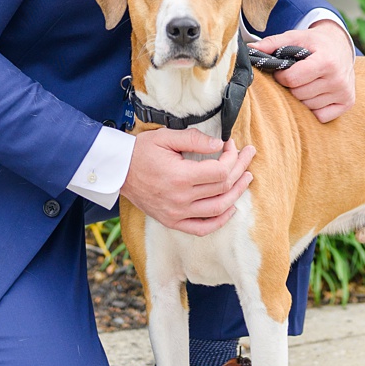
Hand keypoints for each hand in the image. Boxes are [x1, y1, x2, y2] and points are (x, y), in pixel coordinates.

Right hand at [119, 125, 255, 235]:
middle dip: (240, 169)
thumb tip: (219, 144)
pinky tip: (230, 208)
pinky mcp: (173, 221)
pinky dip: (220, 221)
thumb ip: (193, 139)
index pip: (220, 170)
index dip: (233, 157)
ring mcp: (177, 213)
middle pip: (223, 187)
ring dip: (237, 193)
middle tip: (247, 156)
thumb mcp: (165, 137)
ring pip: (219, 208)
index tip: (232, 146)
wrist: (117, 171)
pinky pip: (203, 228)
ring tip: (246, 178)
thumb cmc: (140, 152)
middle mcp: (181, 198)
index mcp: (180, 176)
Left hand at [256, 20, 356, 122]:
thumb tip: (248, 50)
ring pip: (308, 106)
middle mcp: (338, 79)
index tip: (282, 69)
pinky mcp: (348, 103)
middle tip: (295, 75)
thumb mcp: (295, 37)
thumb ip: (272, 44)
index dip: (281, 75)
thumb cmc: (314, 42)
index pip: (291, 79)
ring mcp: (344, 93)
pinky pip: (321, 116)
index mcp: (326, 61)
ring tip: (306, 81)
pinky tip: (315, 93)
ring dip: (301, 96)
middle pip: (298, 94)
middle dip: (290, 86)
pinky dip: (314, 108)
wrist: (340, 46)